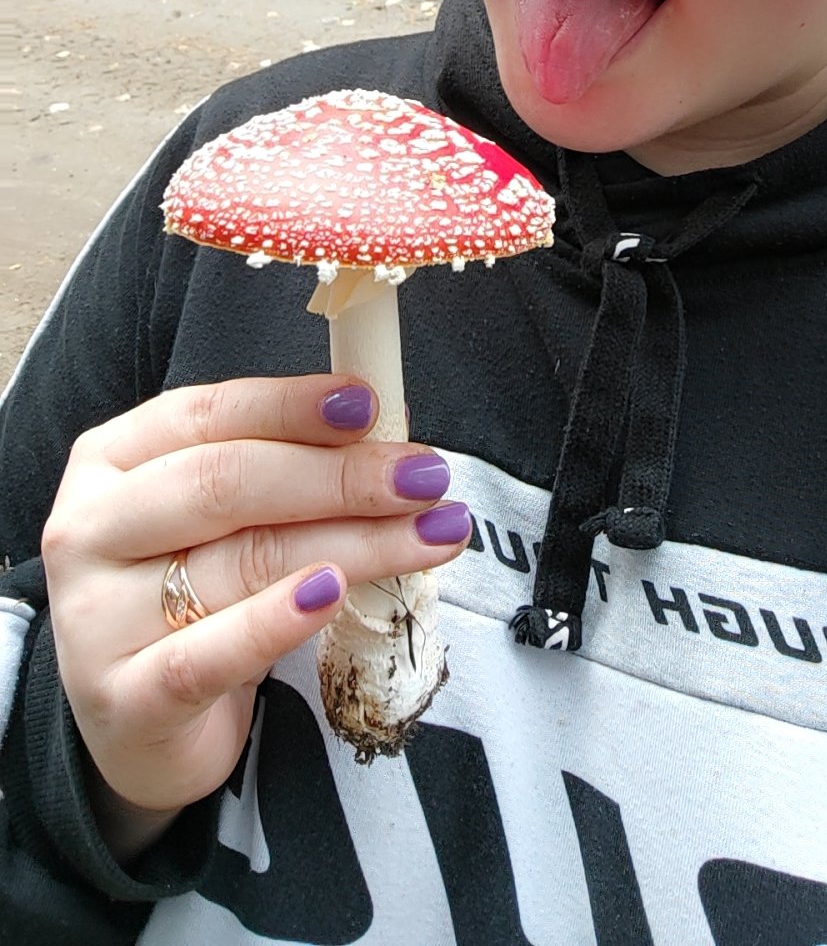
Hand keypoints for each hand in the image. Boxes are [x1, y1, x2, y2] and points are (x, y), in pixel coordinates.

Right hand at [41, 375, 470, 831]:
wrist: (140, 727)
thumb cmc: (192, 596)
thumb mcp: (222, 520)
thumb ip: (285, 467)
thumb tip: (383, 430)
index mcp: (111, 460)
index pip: (205, 414)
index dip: (291, 406)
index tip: (369, 405)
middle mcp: (91, 529)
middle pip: (224, 483)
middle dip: (339, 476)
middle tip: (423, 477)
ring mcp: (95, 618)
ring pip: (239, 563)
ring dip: (352, 545)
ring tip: (430, 535)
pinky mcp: (122, 700)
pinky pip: (206, 656)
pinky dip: (275, 622)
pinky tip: (333, 596)